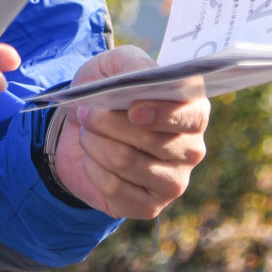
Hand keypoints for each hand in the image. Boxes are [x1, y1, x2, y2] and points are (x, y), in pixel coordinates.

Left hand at [49, 46, 208, 219]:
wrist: (78, 132)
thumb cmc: (106, 94)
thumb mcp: (114, 66)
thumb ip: (132, 64)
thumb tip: (143, 76)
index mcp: (193, 111)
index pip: (192, 116)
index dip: (164, 113)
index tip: (134, 109)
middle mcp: (191, 149)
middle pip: (153, 141)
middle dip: (109, 123)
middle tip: (86, 112)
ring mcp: (174, 182)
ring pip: (127, 162)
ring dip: (95, 143)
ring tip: (88, 133)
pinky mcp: (149, 207)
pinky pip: (114, 189)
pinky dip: (93, 169)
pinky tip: (93, 159)